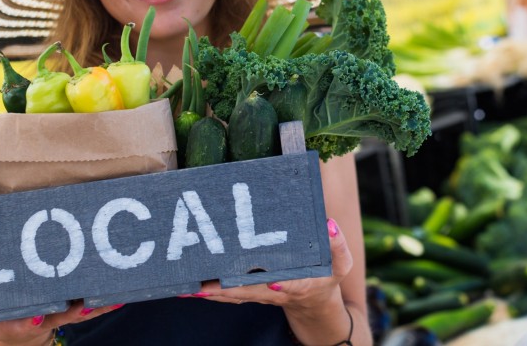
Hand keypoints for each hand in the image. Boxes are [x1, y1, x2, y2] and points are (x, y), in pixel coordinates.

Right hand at [0, 301, 124, 344]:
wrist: (22, 329)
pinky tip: (121, 294)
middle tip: (84, 308)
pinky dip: (106, 301)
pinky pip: (93, 305)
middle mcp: (46, 320)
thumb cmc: (3, 319)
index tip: (37, 316)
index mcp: (22, 323)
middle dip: (73, 312)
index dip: (30, 321)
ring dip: (97, 305)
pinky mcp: (77, 308)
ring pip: (82, 311)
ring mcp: (63, 315)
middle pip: (61, 317)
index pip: (27, 322)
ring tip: (113, 298)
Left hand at [192, 217, 350, 311]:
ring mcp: (262, 294)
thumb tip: (329, 223)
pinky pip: (230, 293)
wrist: (314, 303)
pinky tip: (191, 285)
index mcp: (301, 284)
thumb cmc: (326, 278)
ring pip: (234, 295)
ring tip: (186, 287)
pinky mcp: (251, 292)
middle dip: (225, 290)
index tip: (271, 279)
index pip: (290, 283)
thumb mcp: (340, 264)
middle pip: (249, 291)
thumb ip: (338, 246)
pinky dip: (212, 291)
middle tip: (201, 287)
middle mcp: (276, 291)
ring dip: (211, 293)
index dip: (280, 282)